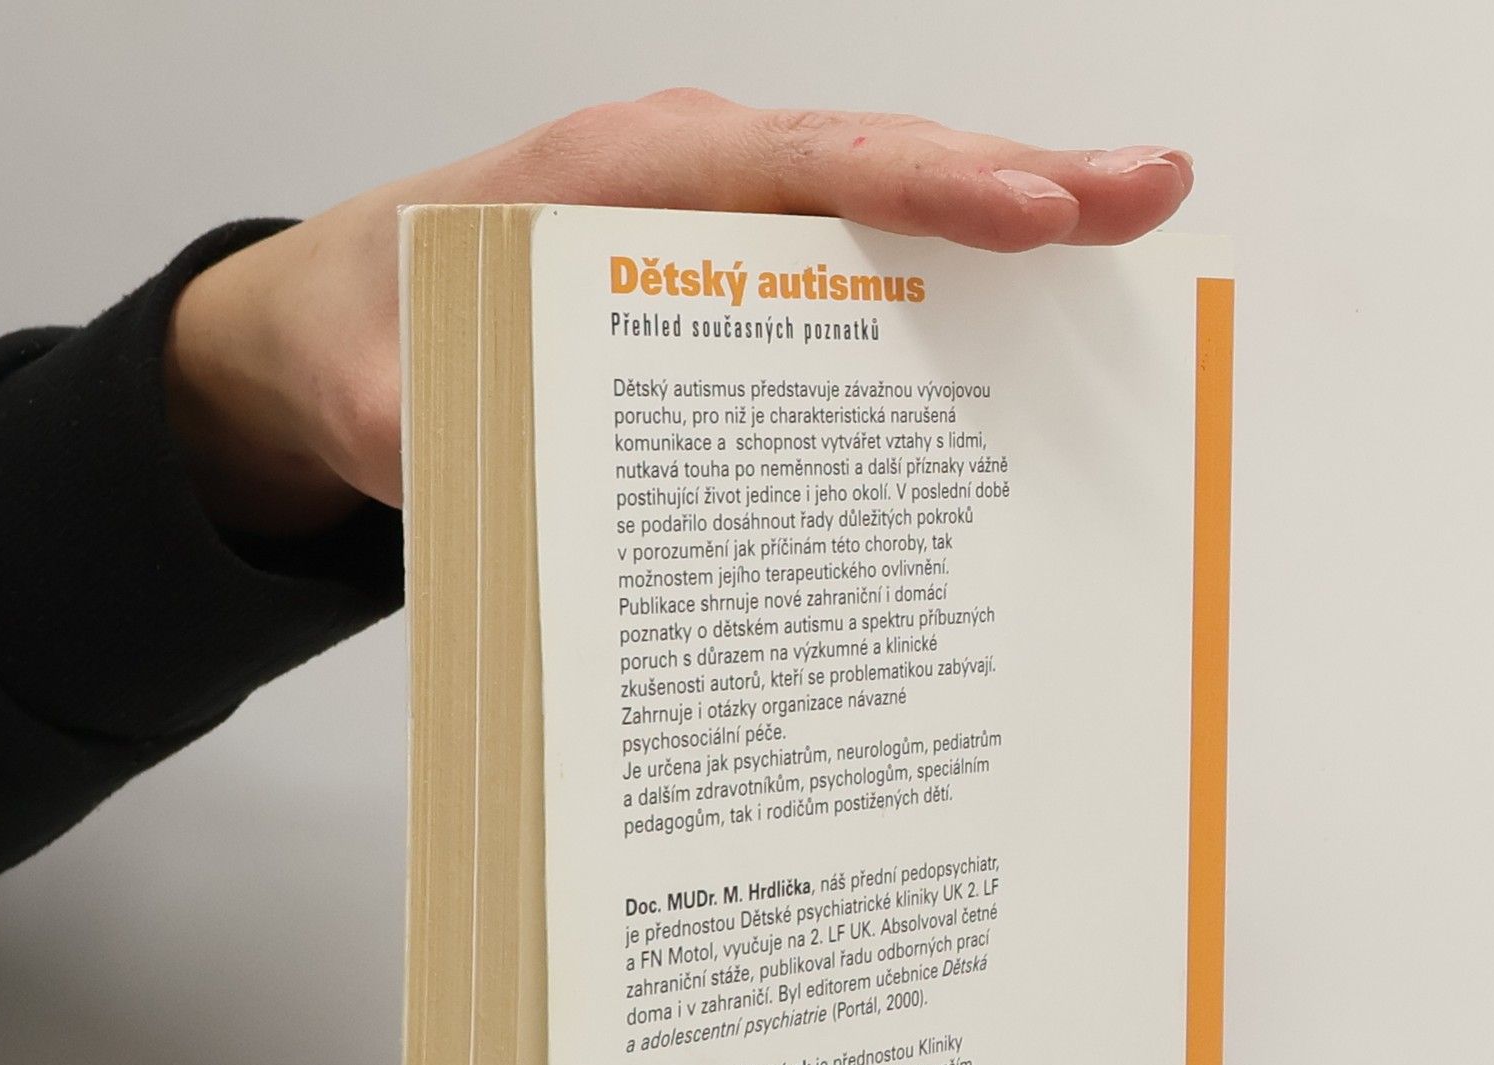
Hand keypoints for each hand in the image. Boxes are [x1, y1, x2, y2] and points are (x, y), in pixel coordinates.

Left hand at [164, 90, 1193, 537]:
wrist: (344, 326)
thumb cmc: (380, 328)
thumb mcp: (383, 392)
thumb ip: (433, 428)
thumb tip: (494, 472)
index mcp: (617, 180)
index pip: (793, 163)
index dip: (917, 182)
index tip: (1027, 207)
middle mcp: (693, 186)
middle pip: (876, 172)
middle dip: (1019, 183)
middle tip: (1150, 196)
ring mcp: (726, 236)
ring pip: (884, 222)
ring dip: (1006, 241)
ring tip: (1130, 253)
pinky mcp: (737, 293)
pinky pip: (853, 281)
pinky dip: (942, 296)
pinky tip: (1023, 342)